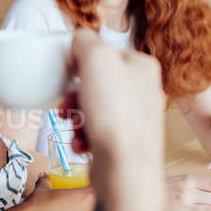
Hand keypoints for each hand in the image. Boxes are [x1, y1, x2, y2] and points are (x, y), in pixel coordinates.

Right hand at [59, 29, 164, 157]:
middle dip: (74, 94)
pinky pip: (95, 130)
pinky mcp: (126, 141)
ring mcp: (136, 117)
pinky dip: (82, 136)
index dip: (79, 62)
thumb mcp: (96, 59)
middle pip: (95, 81)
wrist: (126, 169)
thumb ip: (85, 40)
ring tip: (72, 126)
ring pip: (92, 106)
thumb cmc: (116, 115)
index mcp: (142, 65)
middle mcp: (144, 90)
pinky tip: (81, 143)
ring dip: (75, 116)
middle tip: (65, 104)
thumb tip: (79, 41)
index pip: (102, 51)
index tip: (68, 74)